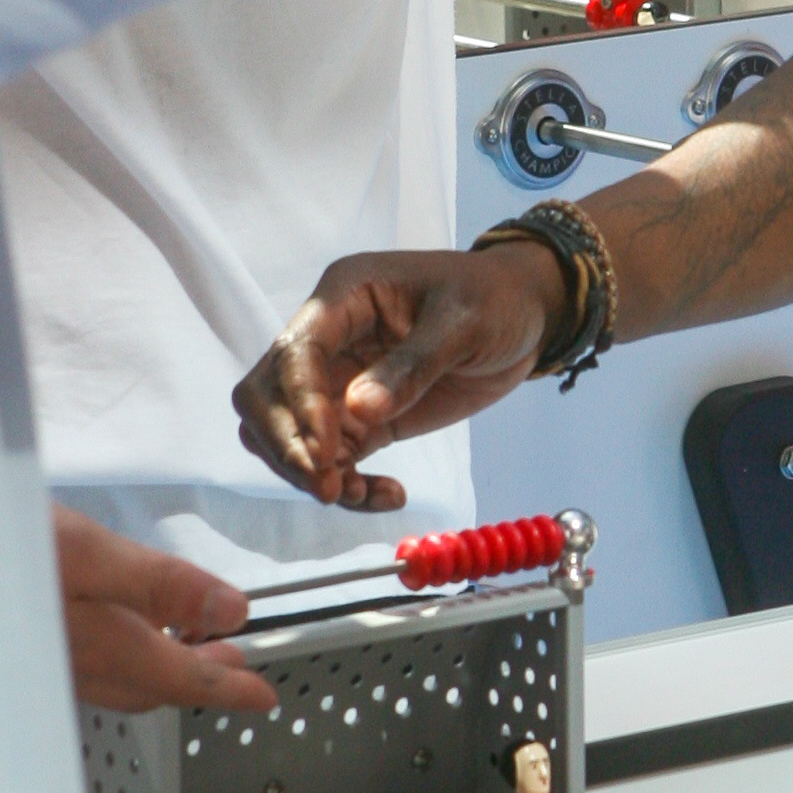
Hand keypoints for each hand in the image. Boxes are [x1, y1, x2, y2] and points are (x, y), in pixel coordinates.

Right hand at [52, 503, 274, 715]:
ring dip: (159, 667)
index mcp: (99, 649)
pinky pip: (89, 667)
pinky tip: (121, 624)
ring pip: (118, 680)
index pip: (181, 679)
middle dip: (197, 677)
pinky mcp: (21, 652)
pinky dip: (123, 655)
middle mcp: (71, 672)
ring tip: (188, 642)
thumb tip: (229, 610)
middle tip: (234, 663)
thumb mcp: (84, 551)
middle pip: (150, 687)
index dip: (228, 688)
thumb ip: (159, 584)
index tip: (261, 696)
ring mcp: (44, 668)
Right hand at [236, 239, 569, 509]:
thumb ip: (413, 365)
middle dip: (287, 447)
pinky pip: (332, 460)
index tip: (326, 454)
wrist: (525, 314)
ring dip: (311, 473)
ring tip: (359, 495)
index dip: (300, 406)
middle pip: (267, 397)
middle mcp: (328, 339)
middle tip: (328, 488)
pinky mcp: (360, 420)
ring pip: (288, 436)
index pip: (294, 353)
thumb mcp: (463, 322)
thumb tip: (358, 411)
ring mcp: (339, 382)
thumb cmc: (494, 298)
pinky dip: (348, 485)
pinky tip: (388, 495)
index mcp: (343, 297)